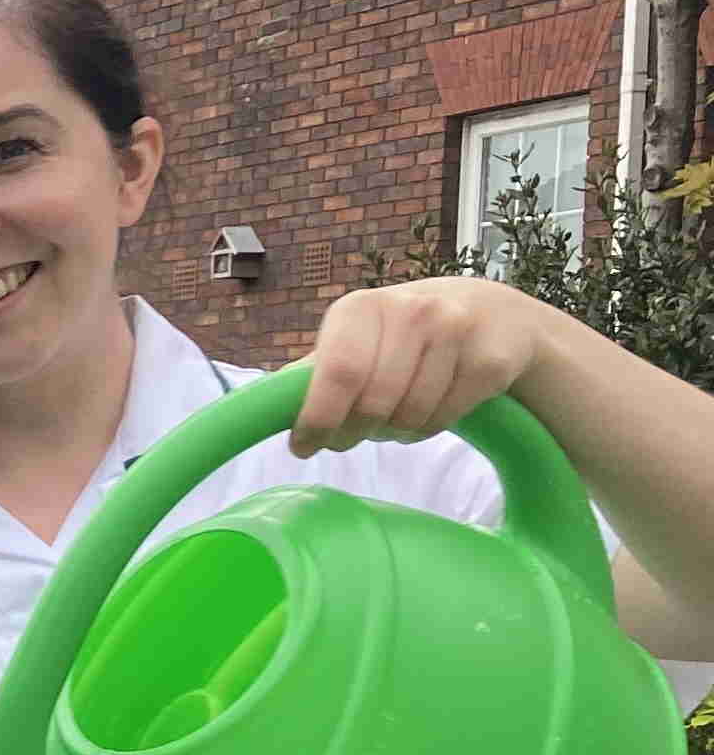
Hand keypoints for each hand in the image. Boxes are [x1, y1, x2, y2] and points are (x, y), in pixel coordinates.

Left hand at [288, 278, 552, 457]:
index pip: (338, 374)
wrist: (495, 317)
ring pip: (407, 418)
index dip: (318, 421)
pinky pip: (442, 420)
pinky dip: (427, 429)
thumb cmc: (403, 337)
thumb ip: (309, 373)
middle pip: (371, 405)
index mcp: (360, 307)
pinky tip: (432, 406)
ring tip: (396, 412)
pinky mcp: (490, 360)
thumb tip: (258, 408)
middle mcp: (410, 309)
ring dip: (393, 432)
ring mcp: (456, 330)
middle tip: (353, 435)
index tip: (304, 446)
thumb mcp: (355, 340)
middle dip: (354, 434)